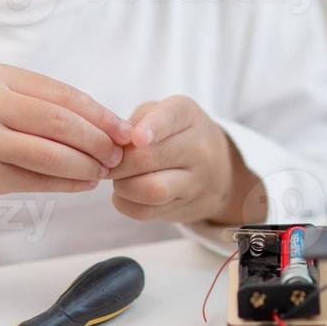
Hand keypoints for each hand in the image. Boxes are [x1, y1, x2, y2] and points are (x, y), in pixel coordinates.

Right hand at [0, 63, 134, 217]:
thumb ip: (35, 103)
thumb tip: (98, 120)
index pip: (64, 94)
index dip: (101, 113)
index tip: (126, 129)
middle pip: (64, 122)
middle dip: (100, 140)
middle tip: (120, 154)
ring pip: (55, 153)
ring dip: (87, 165)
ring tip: (103, 172)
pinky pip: (38, 179)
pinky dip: (67, 183)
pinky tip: (82, 184)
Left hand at [109, 95, 266, 225]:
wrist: (219, 168)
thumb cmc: (177, 133)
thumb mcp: (163, 113)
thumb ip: (136, 121)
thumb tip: (111, 144)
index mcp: (188, 116)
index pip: (170, 118)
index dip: (151, 128)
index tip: (136, 138)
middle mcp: (198, 148)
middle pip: (150, 158)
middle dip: (119, 162)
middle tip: (107, 161)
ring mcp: (194, 182)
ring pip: (152, 190)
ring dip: (123, 185)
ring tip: (118, 178)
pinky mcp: (183, 208)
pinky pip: (146, 212)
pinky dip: (126, 203)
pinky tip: (125, 193)